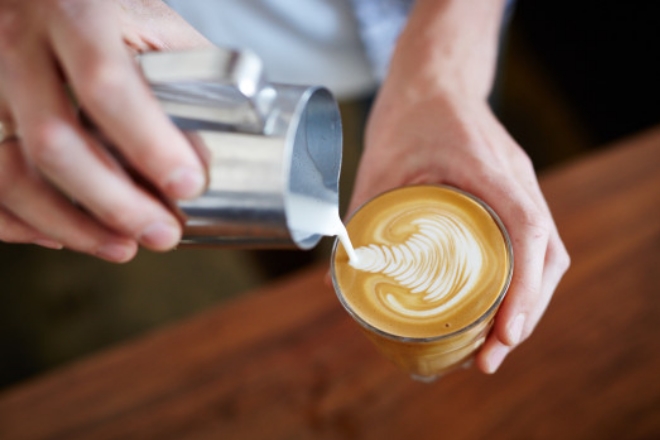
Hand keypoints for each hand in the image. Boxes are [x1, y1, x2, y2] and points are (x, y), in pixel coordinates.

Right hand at [0, 0, 210, 261]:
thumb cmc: (100, 6)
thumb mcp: (150, 20)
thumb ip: (186, 71)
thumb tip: (210, 151)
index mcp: (76, 15)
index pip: (106, 86)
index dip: (148, 144)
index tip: (187, 184)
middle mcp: (20, 47)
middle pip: (54, 142)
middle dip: (114, 202)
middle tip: (162, 232)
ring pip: (10, 172)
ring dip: (70, 224)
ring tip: (122, 246)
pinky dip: (19, 221)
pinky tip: (61, 235)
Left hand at [349, 85, 569, 373]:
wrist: (434, 78)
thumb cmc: (407, 116)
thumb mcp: (377, 167)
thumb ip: (358, 219)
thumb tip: (334, 280)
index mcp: (486, 167)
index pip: (526, 229)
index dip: (524, 287)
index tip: (506, 333)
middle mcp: (516, 177)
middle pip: (547, 254)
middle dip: (526, 313)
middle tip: (492, 358)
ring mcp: (521, 184)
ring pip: (548, 252)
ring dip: (530, 303)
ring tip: (497, 344)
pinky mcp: (514, 191)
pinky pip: (535, 240)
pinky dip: (524, 279)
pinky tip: (500, 306)